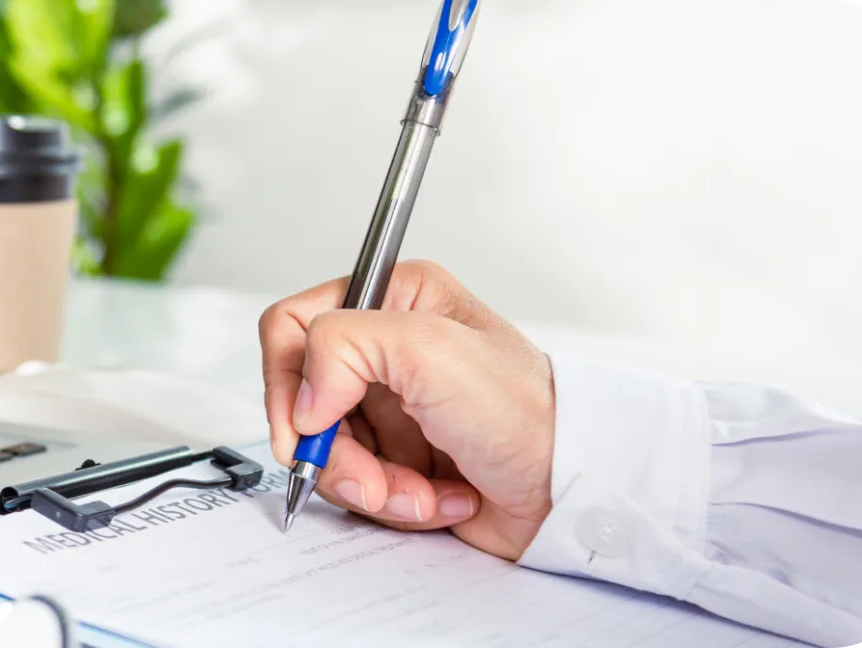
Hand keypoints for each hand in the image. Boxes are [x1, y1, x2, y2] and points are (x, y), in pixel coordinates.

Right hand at [260, 261, 555, 559]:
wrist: (572, 489)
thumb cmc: (529, 413)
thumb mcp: (431, 351)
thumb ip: (344, 345)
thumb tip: (302, 400)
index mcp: (392, 301)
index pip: (292, 327)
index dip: (290, 381)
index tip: (312, 424)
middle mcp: (384, 352)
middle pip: (302, 401)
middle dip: (336, 452)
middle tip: (371, 477)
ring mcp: (388, 409)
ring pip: (324, 451)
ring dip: (369, 484)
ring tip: (420, 491)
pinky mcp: (395, 458)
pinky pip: (354, 486)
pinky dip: (392, 502)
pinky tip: (438, 496)